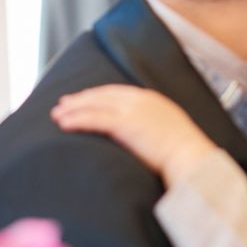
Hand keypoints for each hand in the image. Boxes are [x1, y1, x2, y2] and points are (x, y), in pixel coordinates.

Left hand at [52, 86, 214, 183]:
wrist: (189, 154)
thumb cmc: (182, 149)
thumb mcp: (167, 127)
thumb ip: (152, 122)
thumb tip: (141, 131)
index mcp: (151, 98)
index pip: (117, 91)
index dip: (97, 94)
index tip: (82, 98)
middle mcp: (141, 99)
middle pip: (102, 94)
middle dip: (81, 99)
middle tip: (62, 104)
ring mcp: (134, 110)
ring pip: (95, 104)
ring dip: (74, 108)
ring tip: (57, 115)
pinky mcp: (126, 124)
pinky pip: (95, 119)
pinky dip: (78, 120)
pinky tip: (64, 124)